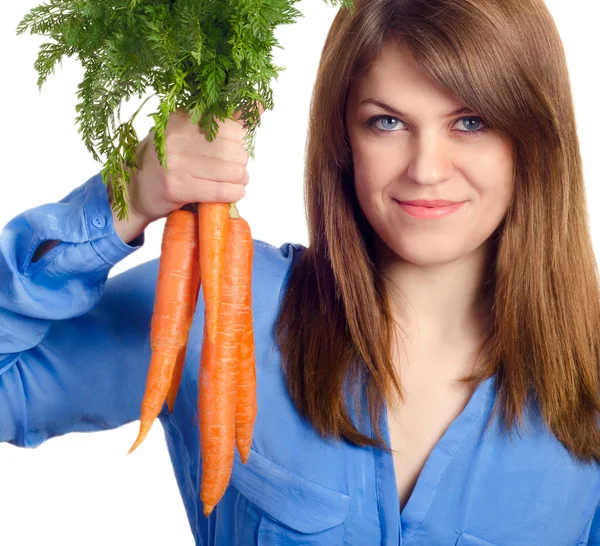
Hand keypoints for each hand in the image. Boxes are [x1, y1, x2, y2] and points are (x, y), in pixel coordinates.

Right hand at [124, 104, 263, 222]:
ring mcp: (177, 161)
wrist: (134, 189)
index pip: (233, 125)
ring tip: (231, 182)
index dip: (239, 142)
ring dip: (239, 181)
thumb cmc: (168, 159)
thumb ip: (224, 119)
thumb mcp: (189, 132)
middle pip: (237, 150)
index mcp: (184, 116)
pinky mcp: (178, 186)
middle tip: (230, 171)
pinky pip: (222, 190)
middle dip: (240, 164)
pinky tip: (232, 193)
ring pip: (234, 171)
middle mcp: (179, 135)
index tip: (230, 150)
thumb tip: (260, 103)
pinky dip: (234, 194)